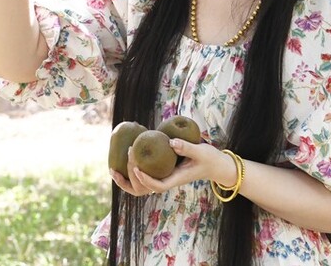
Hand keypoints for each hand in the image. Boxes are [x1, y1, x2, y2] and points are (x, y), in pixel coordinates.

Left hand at [111, 138, 236, 195]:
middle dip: (132, 177)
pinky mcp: (164, 171)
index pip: (158, 186)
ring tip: (113, 169)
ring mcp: (166, 176)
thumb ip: (187, 147)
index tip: (136, 168)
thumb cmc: (210, 159)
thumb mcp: (201, 151)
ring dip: (127, 180)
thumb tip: (170, 143)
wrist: (217, 166)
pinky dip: (133, 172)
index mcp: (177, 179)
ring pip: (143, 186)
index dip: (145, 180)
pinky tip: (124, 161)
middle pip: (146, 188)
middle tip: (126, 155)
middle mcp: (169, 180)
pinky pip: (146, 175)